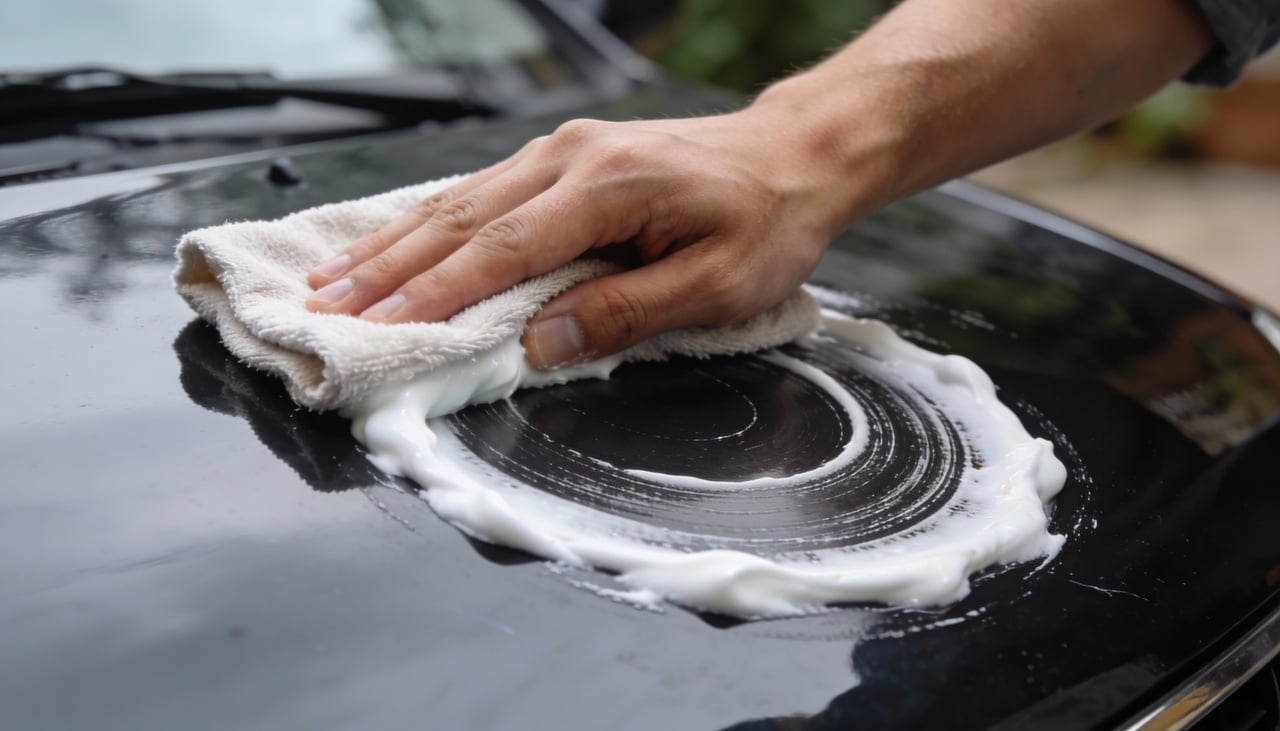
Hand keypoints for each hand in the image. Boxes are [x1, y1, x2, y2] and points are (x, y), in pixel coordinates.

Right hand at [303, 109, 860, 368]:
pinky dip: (430, 223)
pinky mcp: (565, 159)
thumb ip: (625, 313)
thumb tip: (538, 343)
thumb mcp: (716, 284)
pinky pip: (481, 193)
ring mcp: (563, 152)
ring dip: (394, 243)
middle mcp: (570, 157)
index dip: (436, 293)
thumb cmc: (766, 222)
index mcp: (607, 186)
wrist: (796, 156)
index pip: (502, 248)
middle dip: (386, 268)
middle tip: (323, 305)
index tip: (379, 327)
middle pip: (460, 217)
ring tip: (334, 278)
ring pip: (459, 200)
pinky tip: (395, 244)